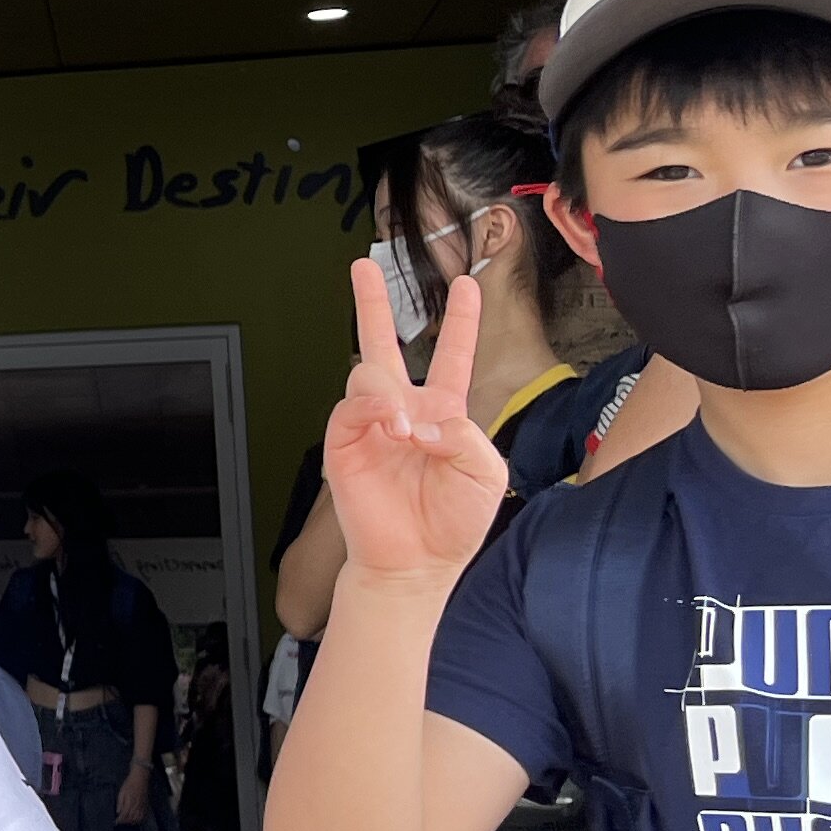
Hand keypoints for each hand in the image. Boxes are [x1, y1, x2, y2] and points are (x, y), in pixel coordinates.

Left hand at [115, 764, 149, 823]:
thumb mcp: (121, 792)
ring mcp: (142, 806)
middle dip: (124, 822)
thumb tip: (118, 812)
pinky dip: (138, 820)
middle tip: (119, 822)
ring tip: (125, 821)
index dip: (120, 820)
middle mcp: (137, 805)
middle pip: (130, 818)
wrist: (140, 778)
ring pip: (137, 818)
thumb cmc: (129, 784)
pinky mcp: (145, 805)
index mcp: (130, 802)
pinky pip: (143, 816)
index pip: (124, 815)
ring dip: (130, 822)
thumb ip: (120, 802)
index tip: (115, 822)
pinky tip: (134, 820)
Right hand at [320, 259, 507, 584]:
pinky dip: (375, 410)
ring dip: (392, 394)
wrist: (416, 563)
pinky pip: (352, 407)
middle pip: (384, 345)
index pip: (452, 356)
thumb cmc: (453, 522)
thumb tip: (423, 415)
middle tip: (363, 266)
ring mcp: (371, 425)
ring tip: (407, 429)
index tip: (467, 286)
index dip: (461, 322)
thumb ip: (465, 434)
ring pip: (369, 374)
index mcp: (443, 413)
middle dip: (371, 304)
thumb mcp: (485, 472)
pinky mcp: (345, 443)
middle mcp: (403, 411)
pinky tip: (393, 428)